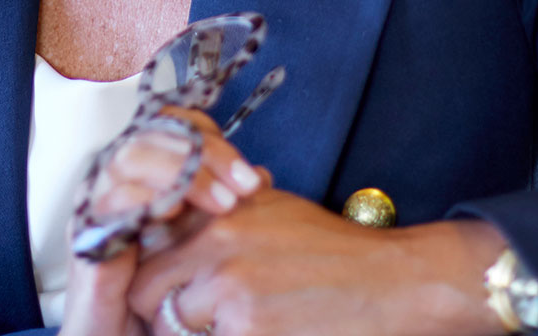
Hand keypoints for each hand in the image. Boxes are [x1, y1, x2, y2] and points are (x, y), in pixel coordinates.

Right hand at [60, 108, 270, 335]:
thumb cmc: (166, 297)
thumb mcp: (207, 245)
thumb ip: (226, 207)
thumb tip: (263, 176)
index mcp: (147, 175)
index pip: (174, 126)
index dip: (210, 139)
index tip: (250, 176)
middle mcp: (119, 181)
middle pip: (152, 133)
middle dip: (204, 154)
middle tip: (243, 188)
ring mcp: (99, 205)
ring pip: (130, 156)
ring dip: (180, 173)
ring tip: (221, 205)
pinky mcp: (86, 236)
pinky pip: (109, 199)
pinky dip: (145, 198)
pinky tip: (177, 214)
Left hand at [126, 193, 510, 335]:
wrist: (392, 283)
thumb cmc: (333, 249)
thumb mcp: (270, 212)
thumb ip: (217, 219)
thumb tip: (170, 224)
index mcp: (218, 221)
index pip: (145, 254)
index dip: (149, 278)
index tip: (161, 291)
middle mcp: (218, 253)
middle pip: (148, 296)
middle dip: (160, 312)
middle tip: (188, 319)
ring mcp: (233, 297)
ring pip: (173, 327)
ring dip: (192, 330)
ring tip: (229, 325)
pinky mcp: (251, 332)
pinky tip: (256, 330)